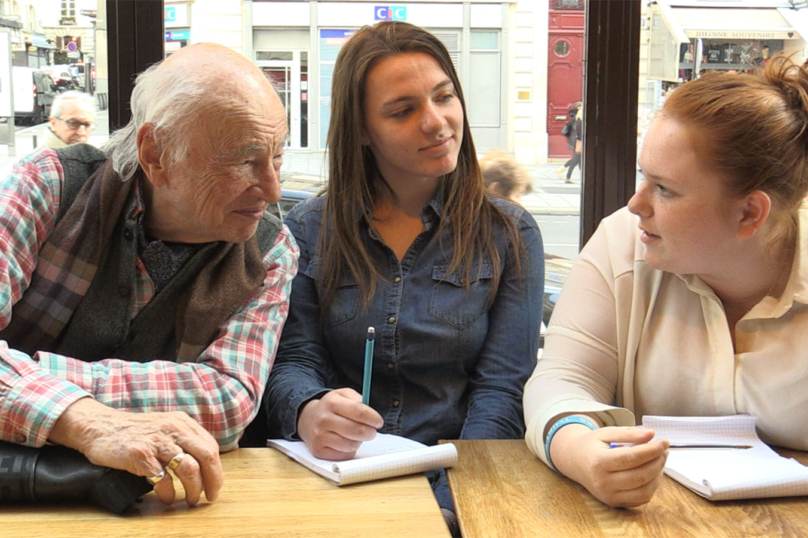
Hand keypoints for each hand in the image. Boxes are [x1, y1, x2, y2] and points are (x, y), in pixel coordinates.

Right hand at [49, 398, 222, 506]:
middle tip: (209, 497)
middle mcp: (173, 429)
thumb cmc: (134, 431)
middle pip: (206, 456)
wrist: (100, 426)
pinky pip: (163, 478)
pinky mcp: (140, 455)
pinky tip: (166, 497)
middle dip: (212, 481)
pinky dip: (168, 492)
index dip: (216, 470)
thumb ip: (183, 438)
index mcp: (182, 423)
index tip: (215, 486)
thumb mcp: (164, 426)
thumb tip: (205, 464)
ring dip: (193, 489)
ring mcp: (157, 442)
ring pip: (188, 468)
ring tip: (190, 500)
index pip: (210, 447)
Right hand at [297, 388, 383, 459]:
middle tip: (372, 431)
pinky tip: (345, 442)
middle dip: (370, 432)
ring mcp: (319, 436)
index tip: (378, 422)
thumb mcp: (343, 395)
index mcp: (331, 402)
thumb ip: (358, 400)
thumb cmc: (331, 408)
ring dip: (359, 442)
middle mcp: (324, 419)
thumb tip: (372, 413)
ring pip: (351, 445)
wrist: (307, 419)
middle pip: (357, 430)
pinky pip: (344, 455)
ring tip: (355, 436)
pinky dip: (349, 450)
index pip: (359, 411)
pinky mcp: (318, 451)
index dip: (373, 418)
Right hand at [550, 425, 668, 507]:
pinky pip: (641, 499)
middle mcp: (602, 482)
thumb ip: (628, 433)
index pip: (632, 458)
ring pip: (644, 491)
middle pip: (640, 475)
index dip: (652, 450)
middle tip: (664, 450)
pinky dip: (652, 486)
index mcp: (598, 462)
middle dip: (658, 462)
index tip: (665, 442)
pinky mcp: (614, 503)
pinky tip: (652, 472)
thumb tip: (651, 435)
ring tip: (660, 460)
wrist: (574, 462)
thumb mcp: (605, 433)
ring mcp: (608, 495)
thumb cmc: (591, 445)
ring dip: (658, 475)